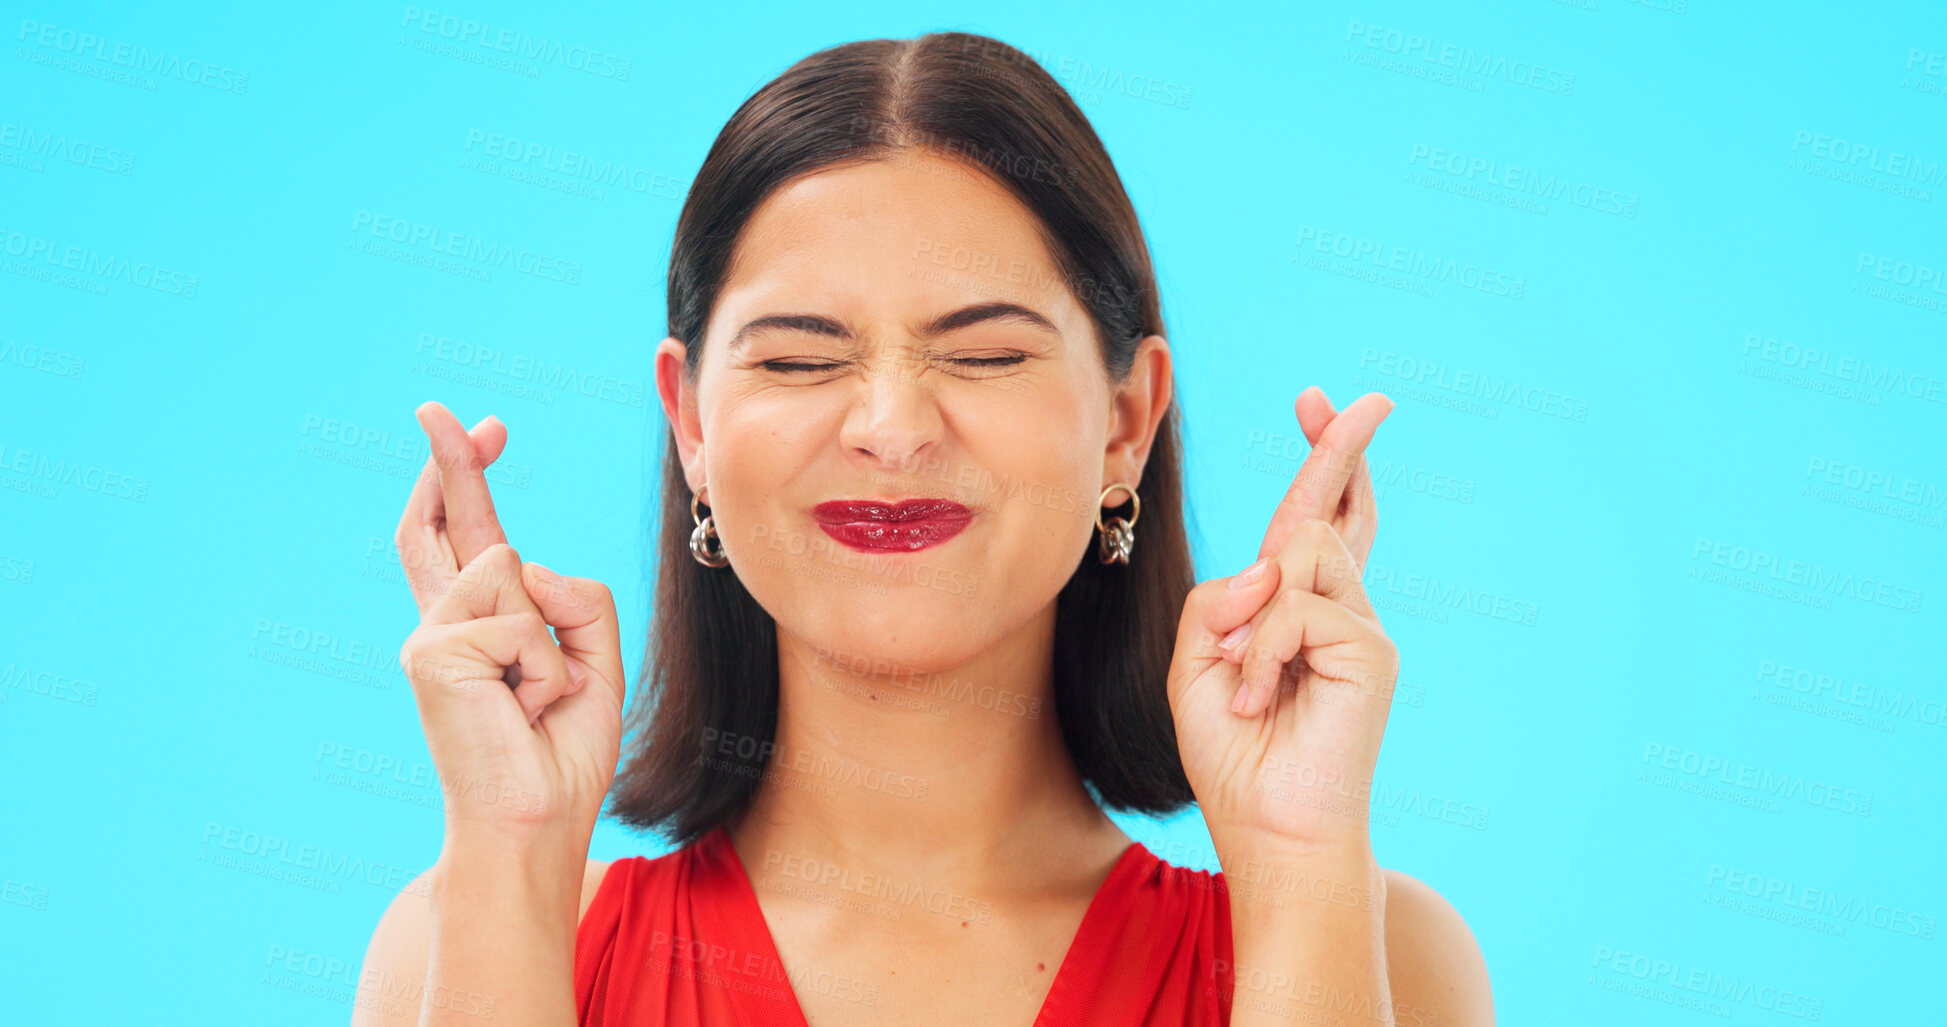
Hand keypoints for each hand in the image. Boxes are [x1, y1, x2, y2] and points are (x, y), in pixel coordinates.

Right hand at [392, 401, 624, 845]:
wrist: (534, 824)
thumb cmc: (561, 754)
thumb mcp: (592, 660)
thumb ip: (575, 599)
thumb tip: (527, 563)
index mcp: (481, 626)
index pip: (468, 539)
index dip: (467, 479)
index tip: (480, 428)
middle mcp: (445, 625)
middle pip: (446, 526)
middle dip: (450, 462)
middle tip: (436, 408)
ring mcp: (432, 637)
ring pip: (515, 572)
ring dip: (554, 640)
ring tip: (537, 699)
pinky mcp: (432, 654)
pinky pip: (522, 620)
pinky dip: (544, 667)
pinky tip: (523, 709)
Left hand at [1167, 387, 1398, 855]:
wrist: (1270, 831)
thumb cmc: (1233, 757)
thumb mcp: (1196, 664)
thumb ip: (1216, 600)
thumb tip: (1270, 561)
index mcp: (1293, 611)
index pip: (1311, 522)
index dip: (1320, 461)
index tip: (1317, 403)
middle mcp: (1335, 610)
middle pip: (1334, 509)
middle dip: (1340, 449)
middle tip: (1367, 400)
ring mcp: (1359, 627)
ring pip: (1298, 550)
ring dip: (1249, 617)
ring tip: (1244, 681)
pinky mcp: (1370, 650)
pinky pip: (1295, 606)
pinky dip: (1261, 653)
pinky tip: (1259, 700)